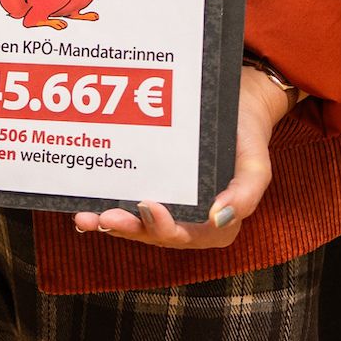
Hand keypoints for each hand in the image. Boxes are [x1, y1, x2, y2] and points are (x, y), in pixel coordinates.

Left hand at [73, 67, 287, 249]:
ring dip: (110, 222)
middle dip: (127, 228)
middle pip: (153, 233)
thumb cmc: (246, 136)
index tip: (147, 206)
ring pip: (137, 222)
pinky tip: (86, 201)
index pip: (184, 236)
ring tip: (85, 216)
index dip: (162, 228)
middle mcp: (189, 221)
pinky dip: (108, 203)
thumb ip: (245, 194)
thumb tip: (217, 218)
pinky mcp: (154, 187)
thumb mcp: (256, 165)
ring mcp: (169, 205)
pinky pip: (130, 202)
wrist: (237, 104)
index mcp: (215, 225)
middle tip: (103, 216)